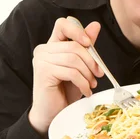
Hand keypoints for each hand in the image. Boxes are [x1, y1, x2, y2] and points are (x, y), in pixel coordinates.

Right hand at [28, 16, 103, 134]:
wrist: (52, 114)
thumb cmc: (65, 91)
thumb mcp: (80, 67)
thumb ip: (86, 47)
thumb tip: (95, 25)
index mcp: (51, 45)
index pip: (63, 24)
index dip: (78, 30)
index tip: (90, 44)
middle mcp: (43, 50)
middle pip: (74, 46)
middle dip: (91, 61)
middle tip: (98, 75)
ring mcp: (41, 60)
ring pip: (74, 59)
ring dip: (88, 74)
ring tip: (91, 85)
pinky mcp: (43, 72)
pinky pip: (71, 72)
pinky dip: (83, 83)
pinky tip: (85, 91)